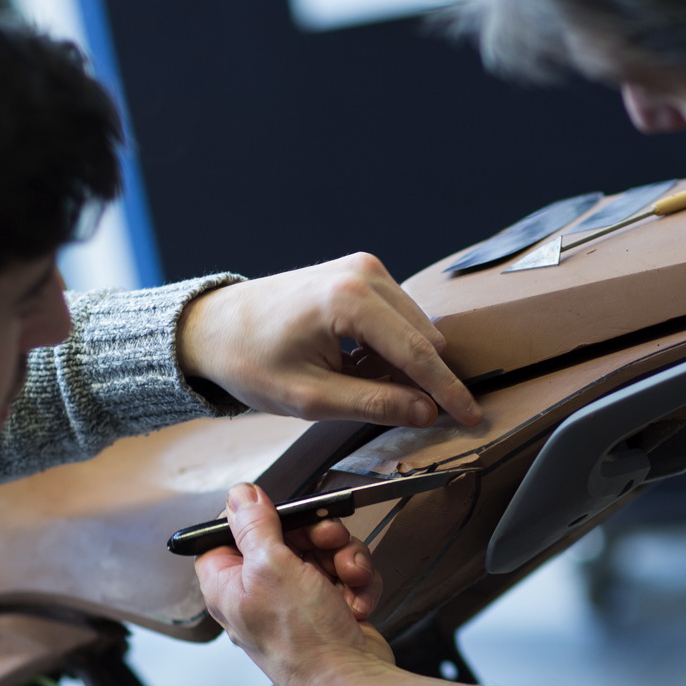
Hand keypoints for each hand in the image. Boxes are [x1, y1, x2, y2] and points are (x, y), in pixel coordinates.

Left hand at [177, 254, 482, 427]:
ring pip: (414, 329)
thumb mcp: (311, 398)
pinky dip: (387, 348)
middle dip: (416, 379)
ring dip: (399, 364)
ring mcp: (363, 268)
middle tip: (378, 406)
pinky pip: (397, 318)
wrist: (213, 327)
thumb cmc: (250, 360)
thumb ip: (374, 405)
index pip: (418, 354)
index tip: (473, 417)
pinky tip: (354, 363)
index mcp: (349, 300)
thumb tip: (426, 413)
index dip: (448, 391)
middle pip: (423, 339)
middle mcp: (363, 273)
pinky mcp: (360, 273)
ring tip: (352, 381)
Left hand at [193, 482, 393, 685]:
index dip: (256, 520)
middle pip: (285, 537)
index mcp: (228, 584)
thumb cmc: (302, 640)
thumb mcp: (271, 566)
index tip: (282, 516)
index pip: (228, 534)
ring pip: (322, 553)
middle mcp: (259, 592)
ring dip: (344, 559)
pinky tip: (357, 602)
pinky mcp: (330, 609)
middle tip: (328, 541)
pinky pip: (345, 576)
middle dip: (317, 536)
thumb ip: (253, 525)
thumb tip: (239, 494)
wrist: (351, 683)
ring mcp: (297, 602)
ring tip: (349, 578)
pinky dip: (357, 584)